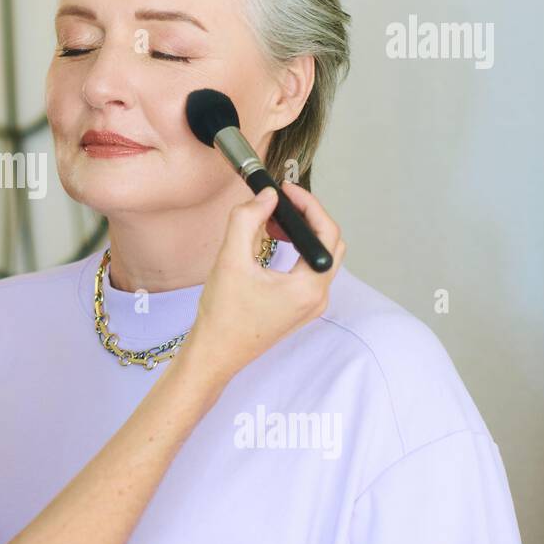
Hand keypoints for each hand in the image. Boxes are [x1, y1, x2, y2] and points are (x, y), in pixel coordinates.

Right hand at [184, 182, 345, 382]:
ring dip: (300, 233)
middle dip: (307, 217)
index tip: (286, 190)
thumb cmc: (223, 316)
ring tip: (272, 220)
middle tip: (282, 202)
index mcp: (309, 287)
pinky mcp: (299, 308)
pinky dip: (295, 250)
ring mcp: (310, 305)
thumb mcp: (230, 260)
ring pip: (318, 257)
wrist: (216, 352)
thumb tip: (266, 196)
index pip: (326, 233)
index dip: (308, 204)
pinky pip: (307, 271)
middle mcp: (317, 297)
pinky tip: (271, 242)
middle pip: (328, 244)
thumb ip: (247, 220)